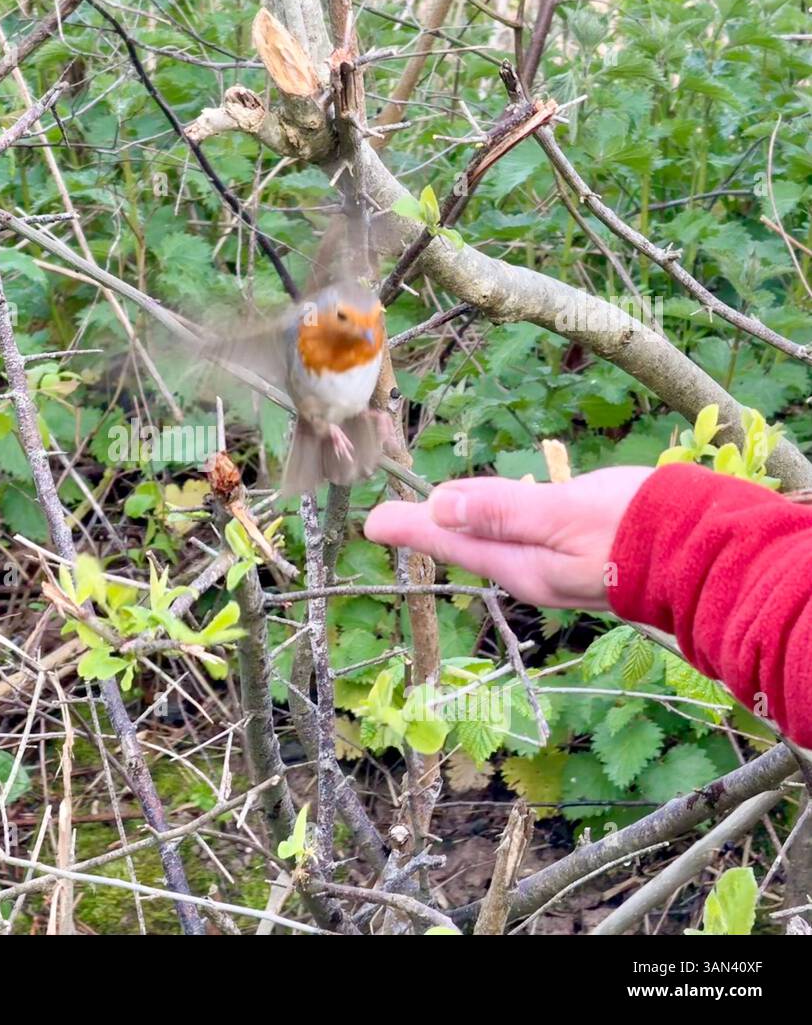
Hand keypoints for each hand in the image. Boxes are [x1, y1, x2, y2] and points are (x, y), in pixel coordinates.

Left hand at [363, 467, 653, 609]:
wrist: (707, 552)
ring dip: (459, 526)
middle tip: (389, 521)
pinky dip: (499, 522)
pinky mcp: (581, 554)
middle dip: (427, 530)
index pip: (449, 542)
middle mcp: (531, 571)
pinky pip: (525, 538)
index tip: (370, 523)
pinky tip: (500, 513)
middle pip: (465, 545)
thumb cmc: (636, 528)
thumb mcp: (564, 514)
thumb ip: (503, 511)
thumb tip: (439, 506)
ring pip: (494, 542)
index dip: (408, 528)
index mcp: (519, 564)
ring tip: (431, 514)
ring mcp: (556, 566)